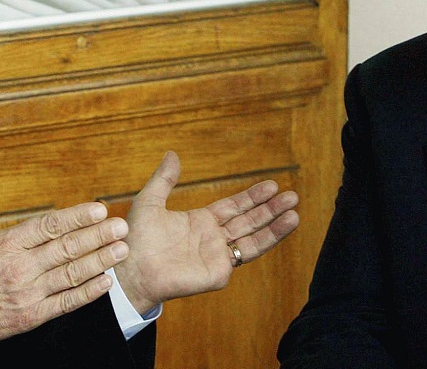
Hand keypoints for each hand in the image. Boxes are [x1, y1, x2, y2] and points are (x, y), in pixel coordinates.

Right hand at [0, 157, 129, 342]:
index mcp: (6, 243)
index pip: (49, 226)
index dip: (77, 217)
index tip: (99, 209)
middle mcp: (20, 267)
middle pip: (66, 248)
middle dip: (97, 236)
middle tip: (121, 227)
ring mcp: (28, 293)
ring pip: (70, 274)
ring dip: (99, 261)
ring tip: (122, 250)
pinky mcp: (30, 316)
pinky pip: (64, 303)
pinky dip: (86, 294)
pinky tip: (104, 283)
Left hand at [115, 151, 299, 314]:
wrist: (130, 268)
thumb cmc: (135, 239)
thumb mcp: (149, 201)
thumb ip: (164, 179)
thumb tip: (173, 154)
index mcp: (200, 222)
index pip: (234, 207)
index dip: (253, 197)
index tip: (273, 185)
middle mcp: (213, 239)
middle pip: (249, 221)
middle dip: (271, 209)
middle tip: (293, 196)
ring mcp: (217, 257)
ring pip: (253, 239)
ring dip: (274, 228)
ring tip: (295, 214)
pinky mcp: (218, 273)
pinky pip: (242, 256)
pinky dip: (263, 244)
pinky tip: (275, 233)